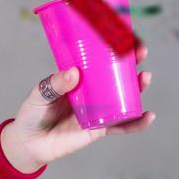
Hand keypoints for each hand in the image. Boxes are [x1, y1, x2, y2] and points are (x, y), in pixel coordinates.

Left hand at [2, 43, 155, 171]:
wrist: (30, 142)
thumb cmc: (33, 112)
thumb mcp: (40, 94)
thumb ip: (54, 84)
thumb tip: (74, 73)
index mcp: (78, 76)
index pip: (98, 58)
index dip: (112, 48)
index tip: (124, 36)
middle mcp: (91, 91)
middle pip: (116, 75)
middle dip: (132, 62)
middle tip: (140, 51)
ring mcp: (98, 109)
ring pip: (124, 97)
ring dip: (138, 87)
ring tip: (145, 78)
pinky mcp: (100, 128)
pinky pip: (122, 125)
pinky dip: (136, 122)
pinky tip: (148, 116)